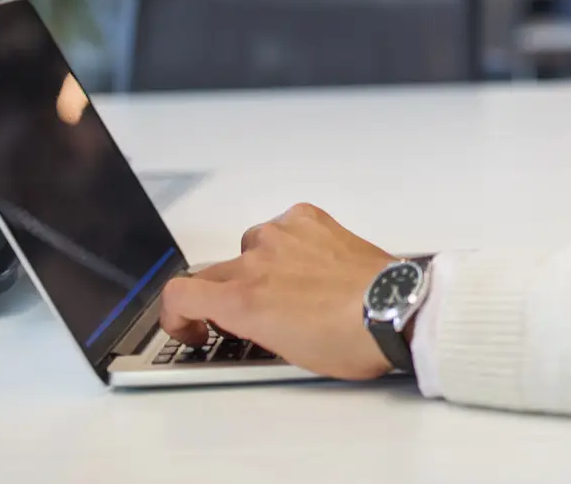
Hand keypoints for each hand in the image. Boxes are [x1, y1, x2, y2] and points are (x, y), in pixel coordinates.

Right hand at [158, 203, 394, 380]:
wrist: (393, 311)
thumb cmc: (347, 340)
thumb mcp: (283, 352)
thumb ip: (250, 326)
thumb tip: (244, 320)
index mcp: (242, 300)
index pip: (179, 295)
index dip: (177, 316)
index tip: (193, 326)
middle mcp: (255, 260)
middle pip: (213, 274)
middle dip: (222, 296)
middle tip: (248, 314)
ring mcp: (282, 235)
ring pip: (249, 247)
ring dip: (259, 267)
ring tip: (291, 288)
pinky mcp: (308, 219)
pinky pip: (283, 227)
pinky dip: (288, 243)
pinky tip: (309, 262)